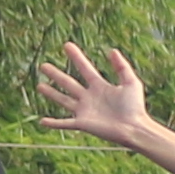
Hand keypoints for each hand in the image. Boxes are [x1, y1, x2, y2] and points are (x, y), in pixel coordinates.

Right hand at [30, 42, 153, 143]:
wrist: (134, 128)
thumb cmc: (135, 107)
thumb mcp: (131, 82)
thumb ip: (122, 67)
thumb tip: (112, 50)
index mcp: (100, 86)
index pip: (85, 69)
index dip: (76, 57)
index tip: (67, 45)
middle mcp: (89, 97)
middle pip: (69, 83)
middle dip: (56, 75)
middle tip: (43, 66)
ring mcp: (85, 111)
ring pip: (64, 100)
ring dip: (51, 93)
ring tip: (39, 86)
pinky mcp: (83, 123)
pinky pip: (65, 123)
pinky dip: (53, 123)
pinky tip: (42, 121)